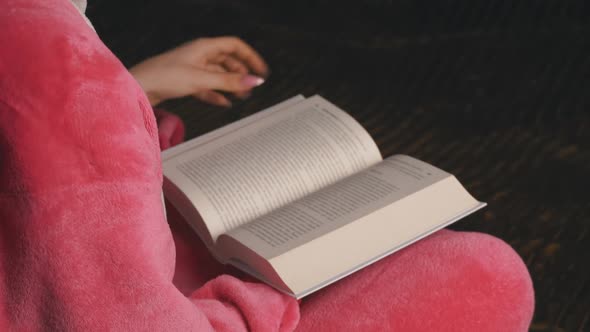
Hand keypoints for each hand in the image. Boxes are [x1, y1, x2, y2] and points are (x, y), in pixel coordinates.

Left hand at [129, 36, 268, 105]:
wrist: (138, 87)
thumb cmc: (164, 77)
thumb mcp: (202, 79)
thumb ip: (229, 82)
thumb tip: (255, 81)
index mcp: (204, 47)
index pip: (235, 46)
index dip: (250, 57)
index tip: (261, 71)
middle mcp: (199, 55)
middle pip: (228, 60)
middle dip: (241, 73)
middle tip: (252, 88)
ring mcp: (192, 68)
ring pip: (218, 75)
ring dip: (230, 85)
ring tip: (241, 97)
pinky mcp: (185, 82)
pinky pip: (207, 87)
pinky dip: (216, 94)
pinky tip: (224, 103)